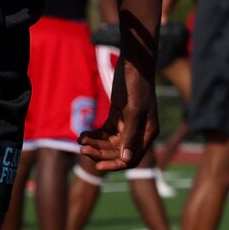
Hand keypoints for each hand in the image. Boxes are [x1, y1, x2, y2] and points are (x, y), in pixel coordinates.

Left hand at [80, 55, 157, 173]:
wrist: (134, 64)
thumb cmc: (137, 85)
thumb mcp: (133, 110)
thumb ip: (130, 135)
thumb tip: (126, 159)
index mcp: (147, 133)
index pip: (132, 158)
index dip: (115, 164)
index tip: (97, 165)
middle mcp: (139, 132)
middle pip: (118, 152)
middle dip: (100, 153)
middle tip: (82, 149)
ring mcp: (128, 124)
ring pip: (109, 143)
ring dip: (95, 144)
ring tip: (81, 141)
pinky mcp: (118, 116)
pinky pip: (104, 132)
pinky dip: (94, 135)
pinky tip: (82, 134)